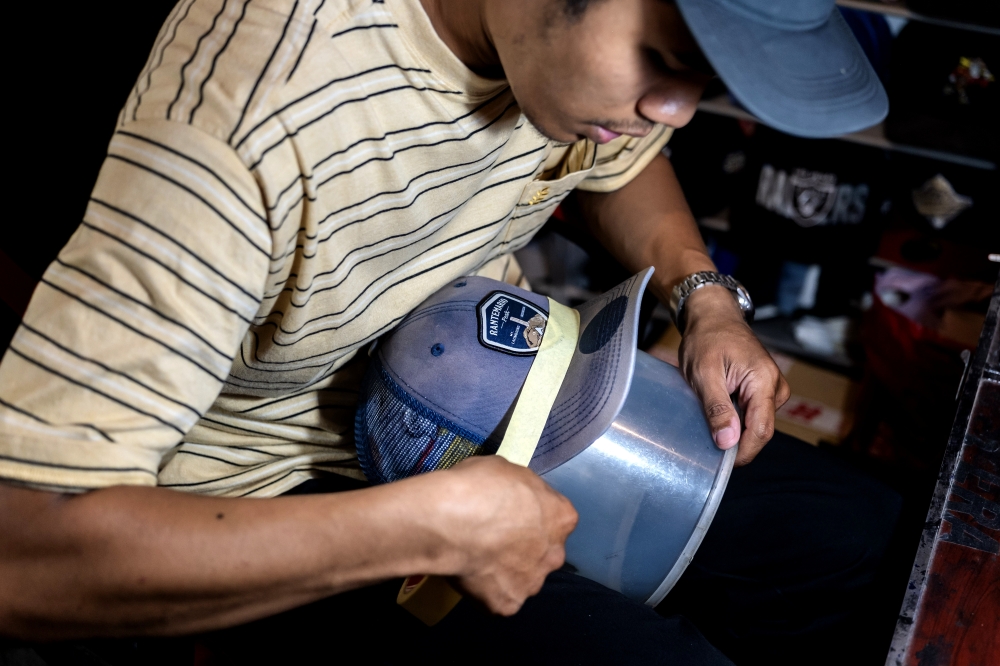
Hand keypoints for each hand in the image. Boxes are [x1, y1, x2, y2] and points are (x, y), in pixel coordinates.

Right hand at [425, 456, 577, 614]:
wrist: (451, 522)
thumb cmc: (479, 487)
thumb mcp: (506, 469)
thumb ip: (520, 491)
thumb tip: (515, 498)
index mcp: (561, 517)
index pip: (555, 518)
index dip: (531, 516)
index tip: (510, 514)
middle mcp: (555, 554)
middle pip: (544, 553)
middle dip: (524, 548)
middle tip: (494, 538)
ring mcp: (532, 583)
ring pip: (522, 578)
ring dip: (506, 571)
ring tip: (477, 557)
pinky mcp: (507, 605)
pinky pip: (498, 597)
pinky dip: (486, 589)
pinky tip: (469, 573)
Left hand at [678, 286, 789, 465]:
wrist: (713, 316)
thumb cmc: (707, 338)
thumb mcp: (704, 374)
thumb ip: (717, 408)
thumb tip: (727, 442)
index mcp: (764, 381)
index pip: (761, 430)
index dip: (742, 452)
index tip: (720, 464)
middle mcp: (776, 387)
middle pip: (760, 430)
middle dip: (735, 442)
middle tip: (705, 442)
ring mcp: (772, 389)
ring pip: (755, 424)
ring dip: (733, 429)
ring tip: (708, 420)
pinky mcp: (763, 391)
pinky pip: (751, 415)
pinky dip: (734, 419)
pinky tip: (717, 414)